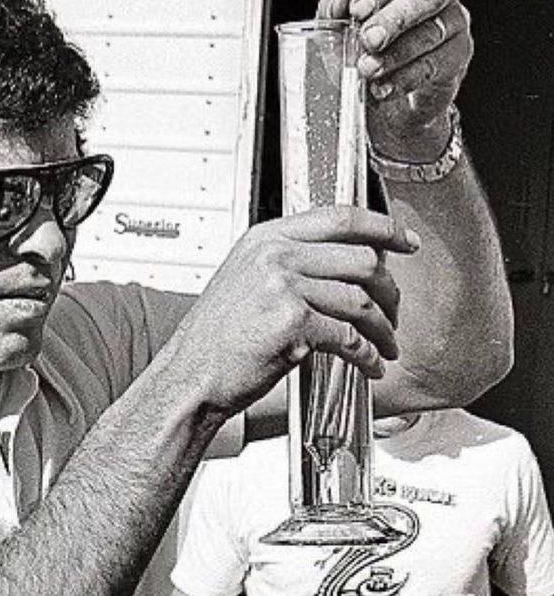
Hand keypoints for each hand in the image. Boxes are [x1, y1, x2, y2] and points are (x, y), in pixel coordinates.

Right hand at [180, 206, 417, 414]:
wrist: (190, 377)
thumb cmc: (213, 341)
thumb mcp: (242, 282)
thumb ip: (285, 265)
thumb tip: (338, 269)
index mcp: (265, 239)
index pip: (339, 218)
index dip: (383, 228)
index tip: (404, 241)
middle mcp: (275, 257)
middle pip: (361, 259)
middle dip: (390, 290)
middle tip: (394, 312)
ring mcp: (284, 288)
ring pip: (362, 300)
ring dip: (383, 327)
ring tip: (385, 345)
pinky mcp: (293, 325)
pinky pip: (350, 337)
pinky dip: (367, 356)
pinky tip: (368, 365)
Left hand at [318, 0, 471, 160]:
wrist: (385, 109)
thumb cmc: (365, 61)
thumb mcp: (339, 39)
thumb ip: (333, 16)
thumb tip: (338, 1)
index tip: (357, 11)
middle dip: (396, 17)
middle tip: (369, 40)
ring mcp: (453, 26)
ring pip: (433, 32)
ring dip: (397, 53)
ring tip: (368, 71)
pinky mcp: (456, 60)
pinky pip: (438, 65)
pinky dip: (407, 78)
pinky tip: (383, 89)